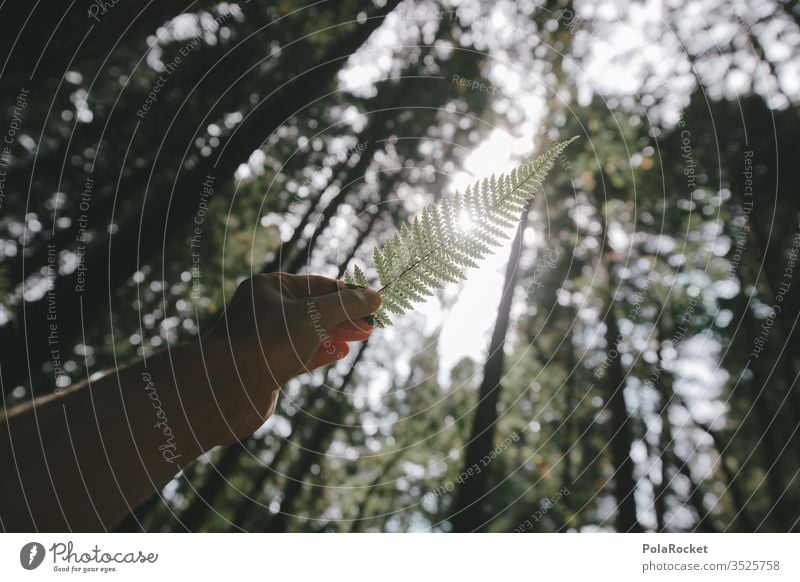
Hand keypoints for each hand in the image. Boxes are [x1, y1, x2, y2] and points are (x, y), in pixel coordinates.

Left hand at [203, 273, 380, 444]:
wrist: (226, 389)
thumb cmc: (266, 343)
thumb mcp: (312, 316)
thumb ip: (345, 305)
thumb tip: (374, 297)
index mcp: (270, 288)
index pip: (318, 284)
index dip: (347, 294)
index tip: (372, 304)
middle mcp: (266, 310)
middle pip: (315, 308)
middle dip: (344, 315)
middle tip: (371, 324)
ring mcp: (266, 340)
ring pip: (309, 332)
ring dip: (336, 333)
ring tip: (362, 336)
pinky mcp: (268, 366)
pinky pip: (301, 354)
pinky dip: (322, 352)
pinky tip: (342, 352)